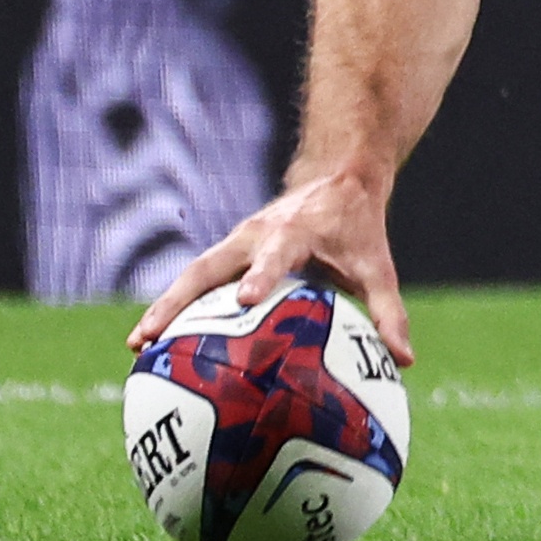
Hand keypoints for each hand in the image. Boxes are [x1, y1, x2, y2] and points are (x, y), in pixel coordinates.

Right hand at [129, 169, 414, 364]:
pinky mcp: (227, 251)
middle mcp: (256, 233)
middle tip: (150, 338)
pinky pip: (196, 280)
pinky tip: (154, 346)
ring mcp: (236, 241)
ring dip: (163, 306)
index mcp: (294, 231)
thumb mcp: (377, 266)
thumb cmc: (357, 228)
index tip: (244, 300)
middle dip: (177, 300)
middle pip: (207, 266)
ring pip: (191, 273)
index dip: (260, 274)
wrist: (336, 178)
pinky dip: (175, 307)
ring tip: (136, 347)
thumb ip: (388, 312)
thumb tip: (404, 362)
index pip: (276, 253)